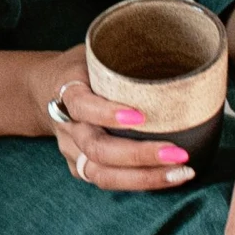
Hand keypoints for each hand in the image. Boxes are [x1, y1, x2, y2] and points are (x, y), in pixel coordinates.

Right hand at [43, 56, 199, 189]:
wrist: (46, 88)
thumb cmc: (85, 67)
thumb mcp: (98, 52)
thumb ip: (128, 57)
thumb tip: (188, 60)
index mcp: (67, 89)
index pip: (82, 105)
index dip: (107, 113)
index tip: (140, 116)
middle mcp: (68, 125)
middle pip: (97, 148)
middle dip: (139, 155)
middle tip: (178, 153)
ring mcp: (72, 149)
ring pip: (101, 174)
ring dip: (144, 177)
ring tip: (181, 173)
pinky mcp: (79, 167)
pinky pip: (108, 181)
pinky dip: (140, 182)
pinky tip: (169, 178)